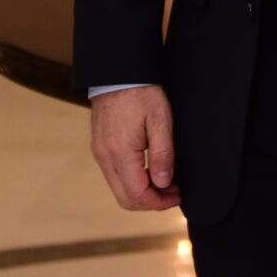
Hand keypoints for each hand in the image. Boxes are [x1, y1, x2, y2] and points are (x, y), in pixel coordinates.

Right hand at [89, 84, 181, 212]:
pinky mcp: (99, 148)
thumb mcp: (160, 121)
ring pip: (119, 189)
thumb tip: (163, 183)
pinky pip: (114, 176)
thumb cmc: (141, 93)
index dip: (159, 202)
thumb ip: (163, 155)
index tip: (177, 195)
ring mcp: (99, 154)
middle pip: (125, 199)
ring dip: (142, 192)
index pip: (137, 195)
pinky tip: (149, 171)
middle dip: (151, 202)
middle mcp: (105, 157)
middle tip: (173, 192)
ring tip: (164, 181)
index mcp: (120, 152)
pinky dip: (132, 181)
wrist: (118, 73)